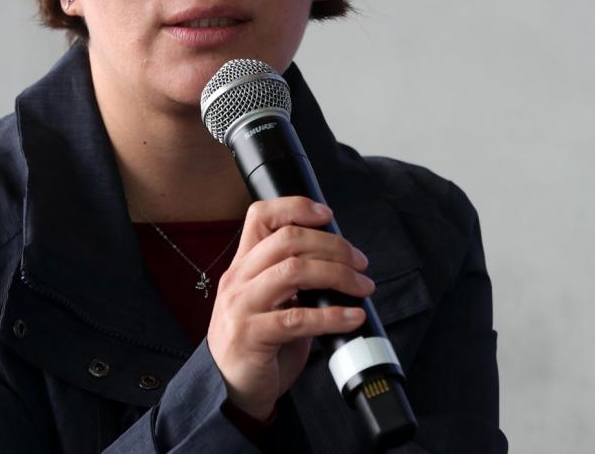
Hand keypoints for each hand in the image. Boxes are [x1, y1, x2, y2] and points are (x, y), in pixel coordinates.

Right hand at [206, 197, 374, 420]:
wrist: (232, 388)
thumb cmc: (258, 343)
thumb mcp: (268, 300)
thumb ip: (290, 278)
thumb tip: (337, 261)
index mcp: (242, 265)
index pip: (259, 216)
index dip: (295, 207)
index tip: (327, 215)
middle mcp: (238, 279)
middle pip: (287, 240)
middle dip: (332, 245)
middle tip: (359, 261)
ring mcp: (242, 306)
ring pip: (294, 271)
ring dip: (337, 275)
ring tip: (362, 287)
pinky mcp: (252, 336)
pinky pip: (298, 319)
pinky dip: (332, 315)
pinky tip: (353, 317)